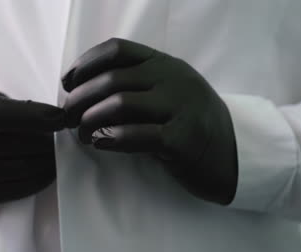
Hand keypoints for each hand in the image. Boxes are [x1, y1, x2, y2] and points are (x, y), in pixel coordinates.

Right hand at [0, 86, 64, 205]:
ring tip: (56, 155)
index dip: (34, 116)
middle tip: (61, 139)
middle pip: (9, 145)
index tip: (61, 118)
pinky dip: (33, 182)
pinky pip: (8, 192)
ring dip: (43, 164)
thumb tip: (50, 120)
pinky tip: (45, 173)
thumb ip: (8, 107)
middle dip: (44, 143)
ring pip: (13, 171)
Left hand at [62, 38, 237, 204]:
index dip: (85, 64)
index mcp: (164, 64)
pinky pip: (137, 135)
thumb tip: (81, 91)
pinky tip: (100, 143)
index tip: (67, 83)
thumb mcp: (167, 91)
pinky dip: (111, 138)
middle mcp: (172, 79)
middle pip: (111, 79)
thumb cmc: (189, 121)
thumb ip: (135, 84)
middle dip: (79, 98)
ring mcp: (180, 108)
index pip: (117, 49)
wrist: (232, 152)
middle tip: (67, 117)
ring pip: (120, 103)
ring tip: (82, 134)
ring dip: (90, 120)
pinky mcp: (182, 139)